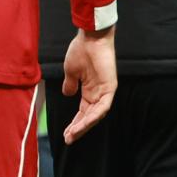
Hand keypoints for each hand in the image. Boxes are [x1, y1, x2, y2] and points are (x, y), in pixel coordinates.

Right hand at [61, 27, 117, 142]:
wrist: (90, 38)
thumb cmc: (81, 51)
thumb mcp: (71, 72)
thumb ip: (70, 84)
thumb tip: (67, 94)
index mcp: (90, 90)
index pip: (83, 112)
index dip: (75, 123)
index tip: (66, 133)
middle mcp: (98, 93)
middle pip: (89, 116)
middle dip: (78, 128)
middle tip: (68, 139)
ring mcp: (105, 91)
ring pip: (96, 115)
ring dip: (84, 125)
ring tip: (73, 134)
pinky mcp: (110, 87)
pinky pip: (103, 106)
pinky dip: (94, 116)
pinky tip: (84, 124)